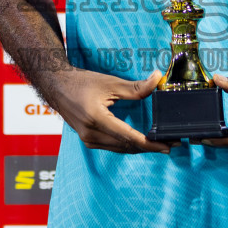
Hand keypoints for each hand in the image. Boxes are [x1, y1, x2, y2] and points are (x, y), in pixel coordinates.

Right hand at [42, 69, 169, 153]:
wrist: (57, 86)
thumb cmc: (82, 82)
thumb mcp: (110, 83)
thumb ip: (136, 87)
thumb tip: (157, 79)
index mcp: (96, 119)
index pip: (128, 136)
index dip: (149, 143)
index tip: (166, 145)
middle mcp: (91, 134)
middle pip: (126, 146)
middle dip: (149, 146)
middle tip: (170, 143)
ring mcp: (88, 139)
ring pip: (120, 149)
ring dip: (140, 148)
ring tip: (159, 144)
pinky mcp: (88, 140)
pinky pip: (112, 147)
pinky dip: (128, 145)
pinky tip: (141, 142)